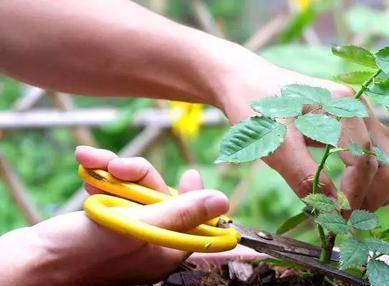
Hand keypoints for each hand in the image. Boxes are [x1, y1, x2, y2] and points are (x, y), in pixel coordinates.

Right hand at [0, 146, 228, 285]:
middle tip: (116, 166)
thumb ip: (180, 213)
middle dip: (139, 175)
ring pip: (136, 190)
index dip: (198, 199)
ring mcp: (127, 232)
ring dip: (116, 171)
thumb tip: (221, 200)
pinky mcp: (105, 222)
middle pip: (163, 198)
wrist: (29, 262)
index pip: (198, 225)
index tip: (190, 172)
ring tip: (92, 162)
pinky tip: (87, 168)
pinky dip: (102, 177)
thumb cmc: (80, 253)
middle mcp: (151, 243)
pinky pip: (115, 192)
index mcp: (166, 252)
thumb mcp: (135, 228)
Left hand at [218, 59, 388, 210]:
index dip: (355, 196)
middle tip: (347, 216)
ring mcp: (364, 113)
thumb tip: (334, 211)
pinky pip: (388, 151)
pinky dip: (381, 176)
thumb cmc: (255, 108)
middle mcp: (360, 107)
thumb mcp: (274, 145)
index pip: (366, 161)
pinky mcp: (361, 121)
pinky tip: (358, 190)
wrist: (245, 78)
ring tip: (354, 205)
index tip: (337, 219)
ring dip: (384, 188)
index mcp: (341, 107)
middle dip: (375, 196)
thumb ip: (304, 178)